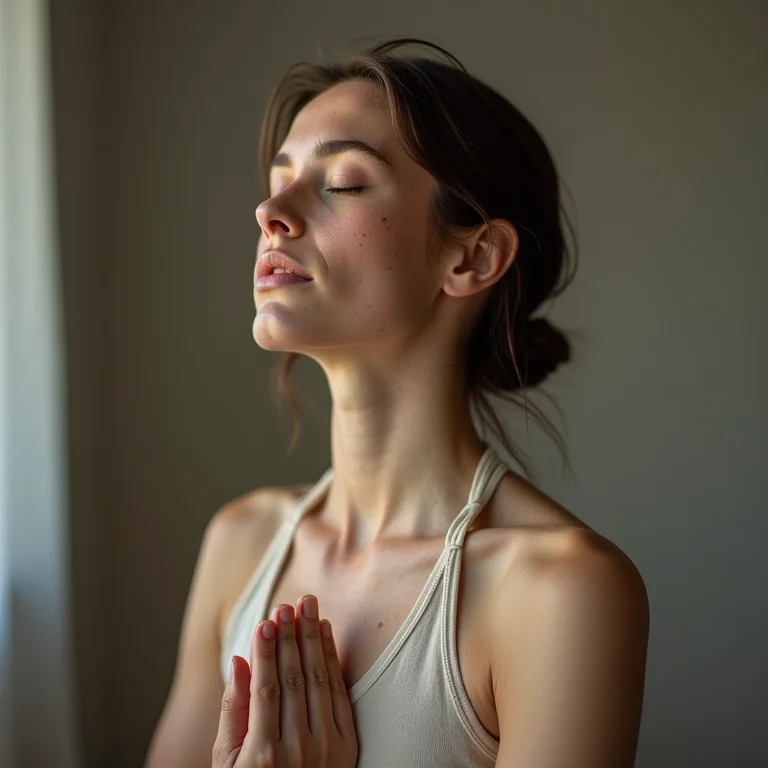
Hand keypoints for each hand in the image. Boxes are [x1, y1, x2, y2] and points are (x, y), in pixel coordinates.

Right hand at [212, 595, 358, 766]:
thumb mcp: (227, 764)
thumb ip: (233, 712)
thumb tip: (239, 662)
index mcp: (263, 758)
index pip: (266, 690)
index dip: (265, 653)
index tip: (265, 621)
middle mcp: (298, 752)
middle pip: (294, 679)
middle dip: (290, 637)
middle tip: (287, 604)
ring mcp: (327, 749)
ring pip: (319, 680)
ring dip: (313, 638)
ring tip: (308, 606)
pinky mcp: (347, 745)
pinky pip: (339, 692)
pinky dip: (333, 659)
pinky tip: (326, 632)